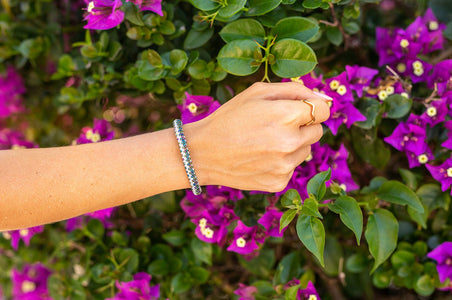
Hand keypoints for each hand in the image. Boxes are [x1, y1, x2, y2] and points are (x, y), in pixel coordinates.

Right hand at [185, 82, 330, 191]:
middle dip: (303, 126)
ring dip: (293, 145)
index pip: (324, 110)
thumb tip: (324, 99)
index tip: (298, 110)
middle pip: (318, 131)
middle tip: (275, 126)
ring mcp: (285, 166)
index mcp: (287, 115)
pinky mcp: (278, 182)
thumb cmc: (230, 118)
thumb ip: (295, 90)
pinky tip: (260, 158)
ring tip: (264, 143)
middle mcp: (290, 143)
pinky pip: (292, 168)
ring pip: (306, 151)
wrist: (202, 153)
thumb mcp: (258, 92)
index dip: (312, 108)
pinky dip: (281, 162)